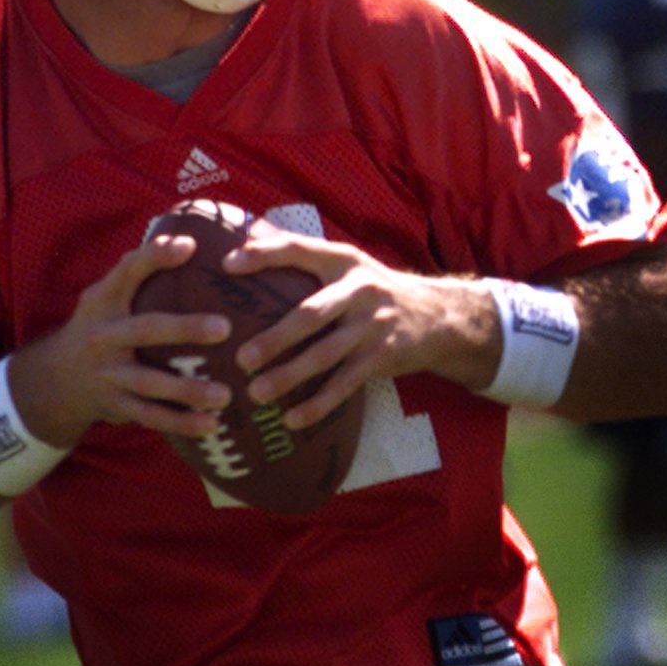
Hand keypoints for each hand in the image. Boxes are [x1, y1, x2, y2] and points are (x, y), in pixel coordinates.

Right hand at [11, 233, 233, 446]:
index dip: (156, 256)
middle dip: (185, 328)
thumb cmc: (102, 326)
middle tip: (226, 328)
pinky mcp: (116, 404)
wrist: (54, 379)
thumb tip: (199, 235)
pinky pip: (152, 416)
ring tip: (225, 394)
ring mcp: (108, 373)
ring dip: (189, 389)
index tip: (191, 245)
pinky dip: (182, 423)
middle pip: (146, 329)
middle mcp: (103, 335)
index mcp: (104, 300)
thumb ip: (141, 273)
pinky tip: (213, 425)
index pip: (127, 271)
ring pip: (150, 382)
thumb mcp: (108, 296)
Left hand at [224, 228, 494, 428]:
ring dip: (290, 376)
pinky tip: (293, 418)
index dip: (264, 254)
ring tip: (258, 393)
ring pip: (326, 355)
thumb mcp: (350, 265)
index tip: (227, 266)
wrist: (438, 316)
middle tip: (242, 359)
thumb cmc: (376, 291)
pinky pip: (345, 383)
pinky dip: (318, 403)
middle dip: (275, 338)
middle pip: (311, 314)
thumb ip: (307, 258)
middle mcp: (360, 290)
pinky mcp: (382, 356)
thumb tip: (242, 247)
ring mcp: (373, 325)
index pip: (299, 249)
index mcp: (344, 261)